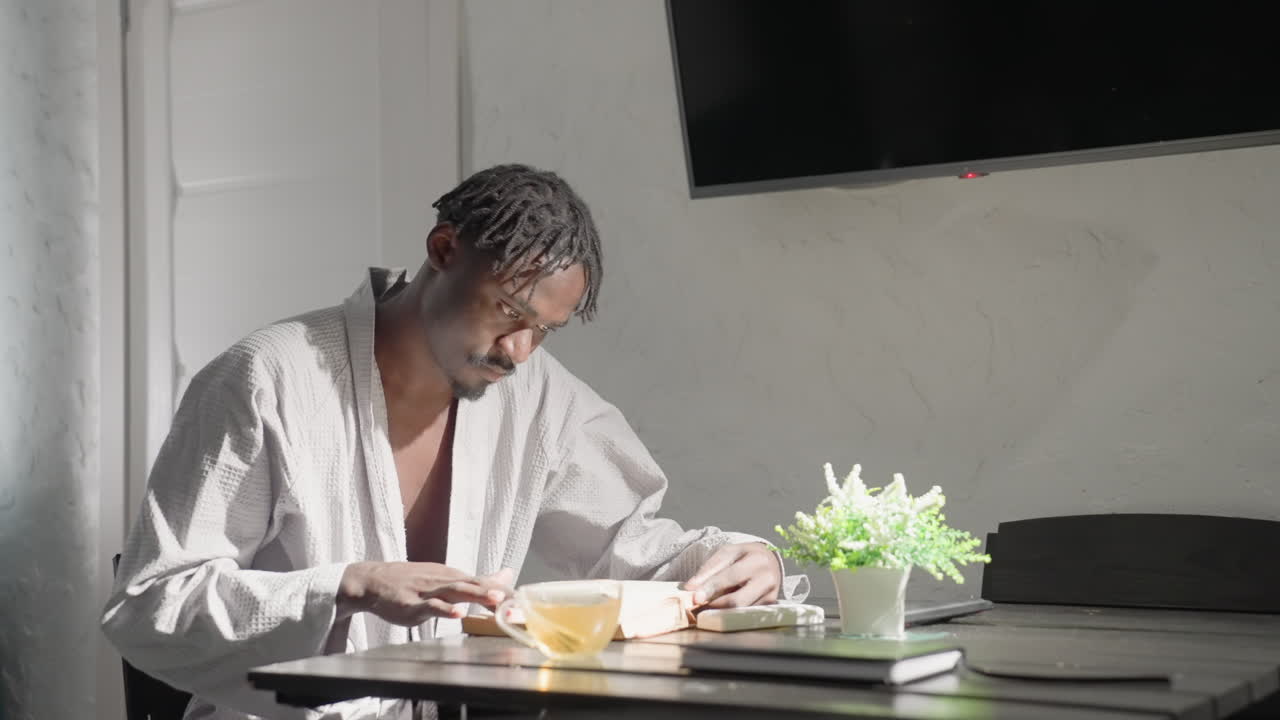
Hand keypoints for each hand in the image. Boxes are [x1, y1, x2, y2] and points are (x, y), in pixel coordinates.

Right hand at [338, 562, 514, 625]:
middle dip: (498, 593)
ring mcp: (428, 591)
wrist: (374, 580)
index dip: (506, 592)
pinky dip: (444, 610)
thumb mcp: (447, 578)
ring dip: (477, 595)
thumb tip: (506, 575)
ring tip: (496, 599)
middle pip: (476, 585)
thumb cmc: (413, 582)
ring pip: (456, 592)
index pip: (486, 583)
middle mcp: (445, 580)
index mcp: (455, 577)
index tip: (527, 602)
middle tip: (519, 600)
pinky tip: (458, 614)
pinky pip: (430, 606)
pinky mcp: (411, 604)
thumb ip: (477, 581)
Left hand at [682, 542, 780, 608]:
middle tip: (698, 607)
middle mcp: (768, 579)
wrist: (768, 561)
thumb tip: (690, 588)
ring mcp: (771, 596)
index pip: (732, 576)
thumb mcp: (727, 553)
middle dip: (715, 605)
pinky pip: (745, 616)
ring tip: (707, 608)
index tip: (695, 597)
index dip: (712, 587)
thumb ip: (709, 569)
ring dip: (720, 612)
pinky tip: (721, 609)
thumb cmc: (744, 556)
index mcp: (758, 560)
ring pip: (740, 612)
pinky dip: (729, 614)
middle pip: (737, 601)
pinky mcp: (769, 609)